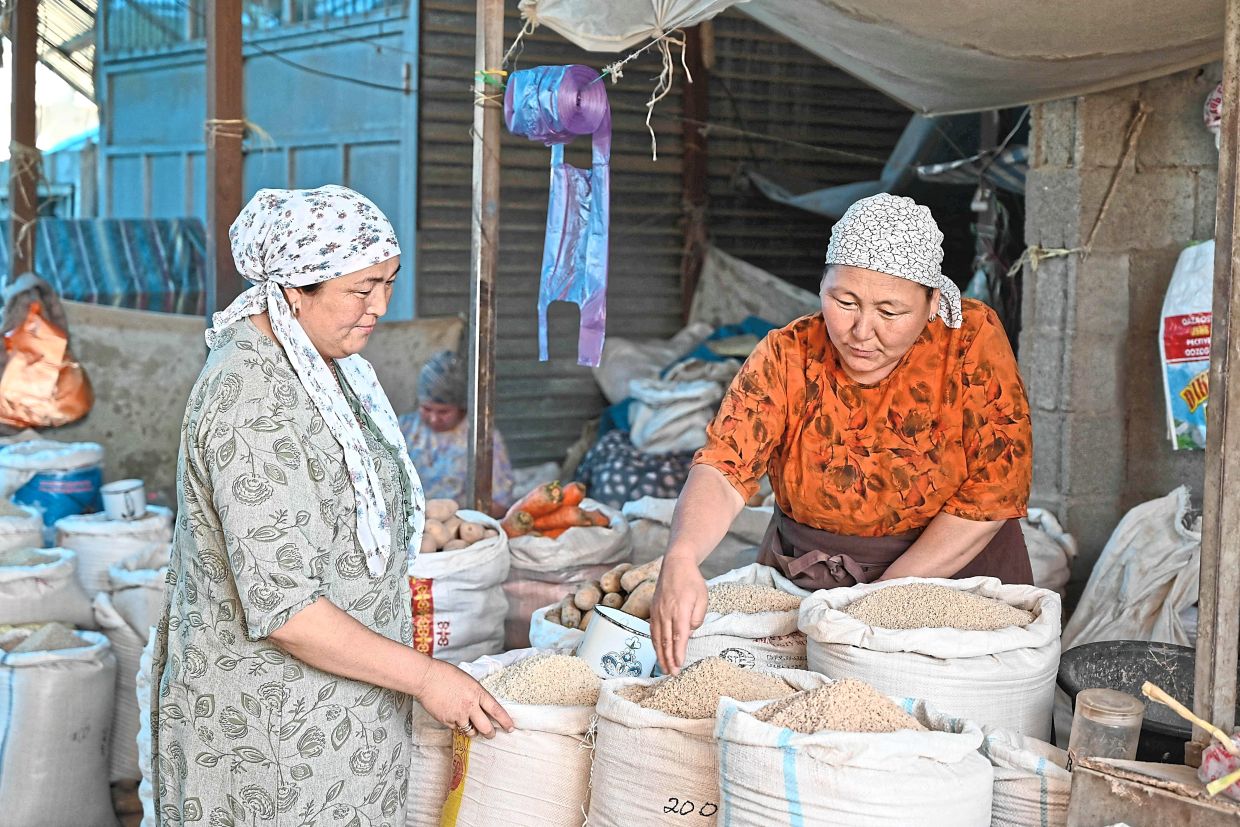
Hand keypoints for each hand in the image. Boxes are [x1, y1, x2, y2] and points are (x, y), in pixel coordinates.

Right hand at [412, 659, 513, 737]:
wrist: (426, 678)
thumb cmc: (445, 674)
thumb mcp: (468, 681)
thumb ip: (476, 694)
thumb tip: (481, 705)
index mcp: (478, 693)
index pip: (496, 710)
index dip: (505, 721)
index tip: (511, 727)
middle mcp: (470, 706)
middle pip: (486, 727)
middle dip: (491, 733)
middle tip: (492, 734)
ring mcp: (458, 715)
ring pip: (471, 732)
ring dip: (473, 731)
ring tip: (471, 725)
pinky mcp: (447, 721)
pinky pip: (456, 729)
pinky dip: (458, 726)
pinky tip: (454, 718)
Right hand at [650, 555, 706, 675]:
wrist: (676, 564)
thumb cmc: (691, 581)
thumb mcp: (702, 598)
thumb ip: (696, 618)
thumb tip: (689, 633)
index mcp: (679, 611)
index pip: (678, 637)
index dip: (678, 653)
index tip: (679, 666)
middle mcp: (665, 613)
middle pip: (665, 641)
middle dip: (668, 659)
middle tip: (672, 674)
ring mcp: (657, 612)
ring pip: (656, 638)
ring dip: (660, 655)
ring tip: (664, 668)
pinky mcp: (653, 610)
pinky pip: (653, 631)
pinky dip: (654, 644)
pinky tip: (657, 652)